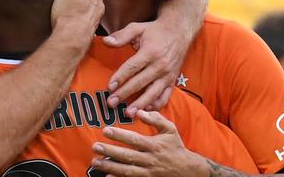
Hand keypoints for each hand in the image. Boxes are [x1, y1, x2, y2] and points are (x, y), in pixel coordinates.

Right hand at [51, 0, 103, 51]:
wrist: (71, 39)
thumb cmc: (68, 13)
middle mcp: (98, 3)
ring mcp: (96, 16)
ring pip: (91, 4)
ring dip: (84, 3)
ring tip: (72, 4)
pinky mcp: (91, 27)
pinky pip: (88, 17)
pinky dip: (83, 15)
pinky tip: (75, 17)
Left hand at [91, 110, 205, 176]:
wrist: (188, 170)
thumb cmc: (176, 147)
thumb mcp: (170, 130)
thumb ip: (156, 119)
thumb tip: (139, 112)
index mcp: (154, 145)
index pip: (134, 139)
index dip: (119, 135)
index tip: (105, 130)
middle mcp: (150, 159)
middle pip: (127, 156)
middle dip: (110, 152)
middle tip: (95, 147)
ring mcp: (148, 172)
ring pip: (126, 170)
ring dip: (110, 166)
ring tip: (95, 162)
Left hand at [104, 20, 188, 115]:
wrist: (179, 31)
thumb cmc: (154, 30)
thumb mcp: (137, 28)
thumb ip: (121, 35)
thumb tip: (106, 41)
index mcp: (150, 52)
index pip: (132, 67)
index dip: (120, 77)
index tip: (109, 87)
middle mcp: (160, 65)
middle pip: (140, 82)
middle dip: (125, 94)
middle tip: (111, 103)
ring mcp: (167, 75)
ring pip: (153, 92)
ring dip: (140, 104)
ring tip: (128, 113)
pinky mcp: (172, 81)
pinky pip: (165, 96)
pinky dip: (157, 105)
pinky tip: (146, 111)